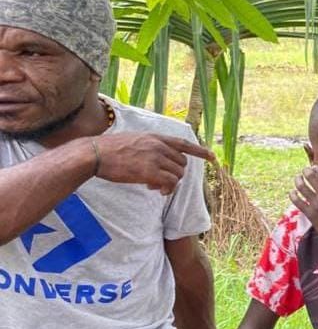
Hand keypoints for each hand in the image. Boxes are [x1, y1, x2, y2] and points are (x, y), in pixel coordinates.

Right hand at [89, 133, 216, 194]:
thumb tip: (160, 162)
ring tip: (154, 186)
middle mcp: (159, 146)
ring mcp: (155, 158)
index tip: (211, 156)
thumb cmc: (110, 150)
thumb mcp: (134, 140)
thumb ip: (150, 147)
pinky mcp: (149, 171)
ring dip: (170, 184)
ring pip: (177, 174)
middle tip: (159, 181)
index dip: (199, 150)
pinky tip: (155, 190)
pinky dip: (166, 189)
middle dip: (175, 174)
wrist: (95, 154)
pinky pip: (170, 183)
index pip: (184, 143)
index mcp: (155, 137)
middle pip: (182, 163)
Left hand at [289, 166, 317, 253]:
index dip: (317, 168)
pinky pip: (297, 201)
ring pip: (302, 186)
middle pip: (311, 177)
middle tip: (304, 170)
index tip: (314, 167)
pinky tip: (293, 192)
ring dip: (298, 180)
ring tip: (297, 178)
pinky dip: (293, 194)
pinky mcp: (310, 214)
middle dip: (306, 171)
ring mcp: (317, 204)